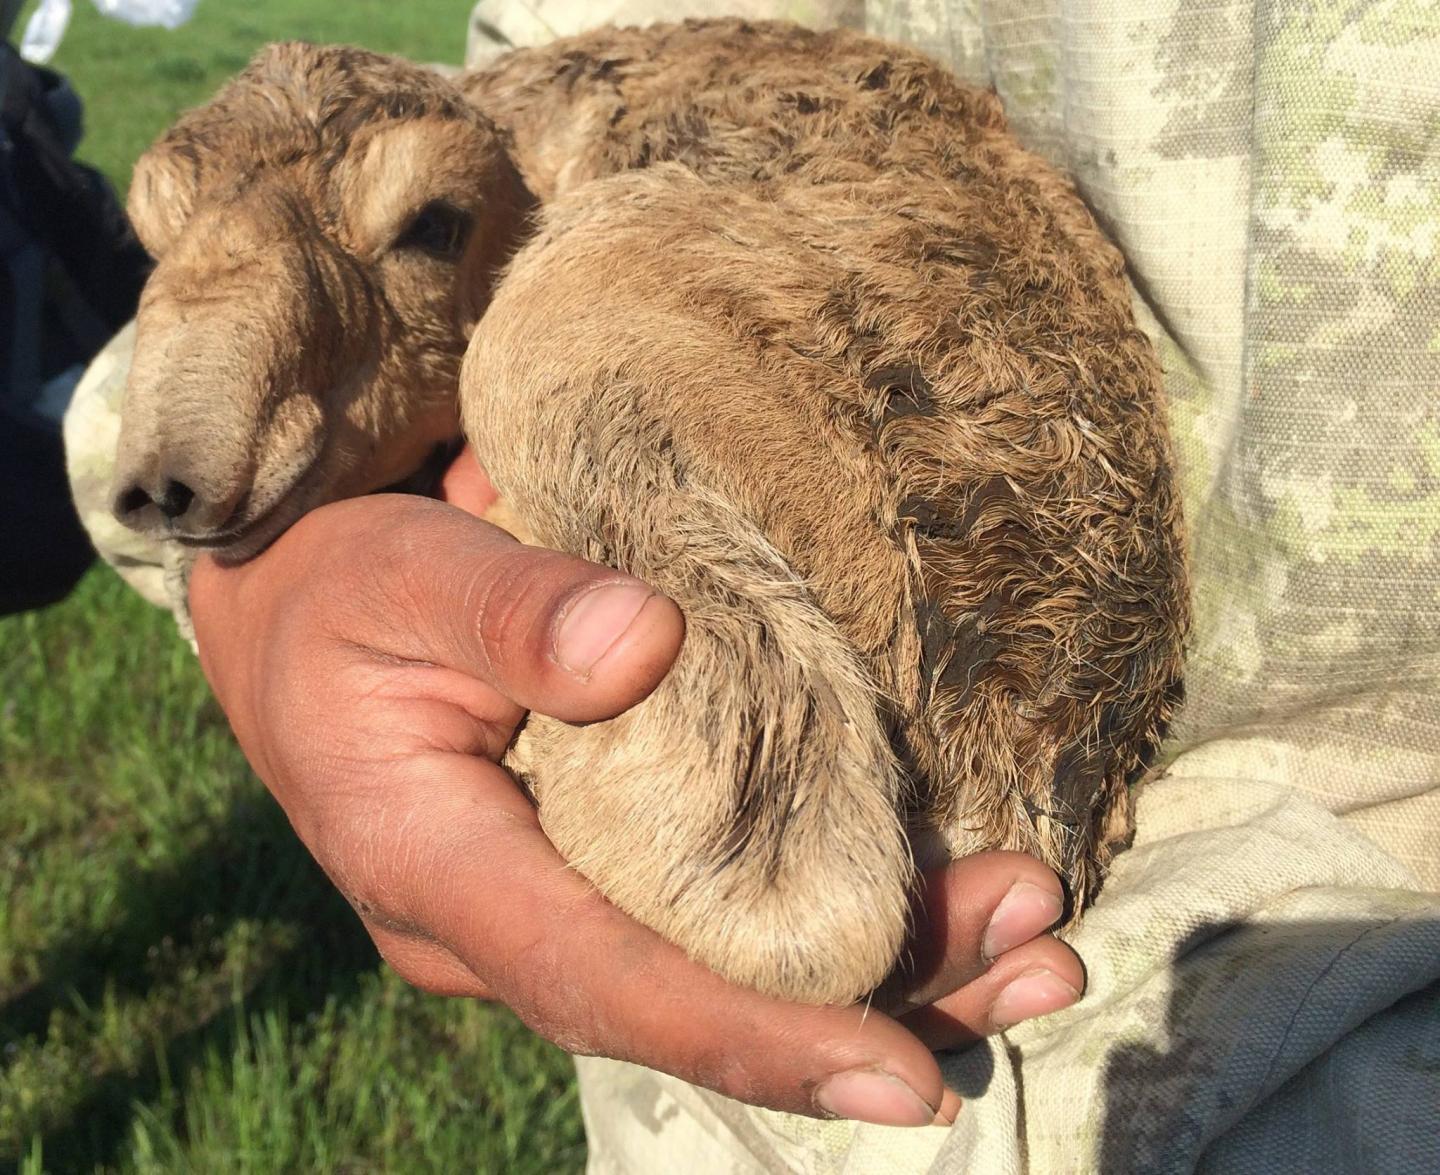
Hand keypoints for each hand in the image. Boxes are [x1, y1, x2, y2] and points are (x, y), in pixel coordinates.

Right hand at [189, 450, 1083, 1127]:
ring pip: (727, 971)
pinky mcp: (598, 868)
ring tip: (1041, 943)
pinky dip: (840, 915)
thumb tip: (643, 646)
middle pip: (700, 998)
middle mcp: (505, 928)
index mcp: (440, 873)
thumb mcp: (401, 576)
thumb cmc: (341, 592)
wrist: (304, 614)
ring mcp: (555, 907)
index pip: (606, 982)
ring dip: (891, 967)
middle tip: (1043, 960)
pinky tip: (950, 903)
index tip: (897, 1077)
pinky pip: (721, 916)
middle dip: (875, 998)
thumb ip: (508, 610)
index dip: (750, 1036)